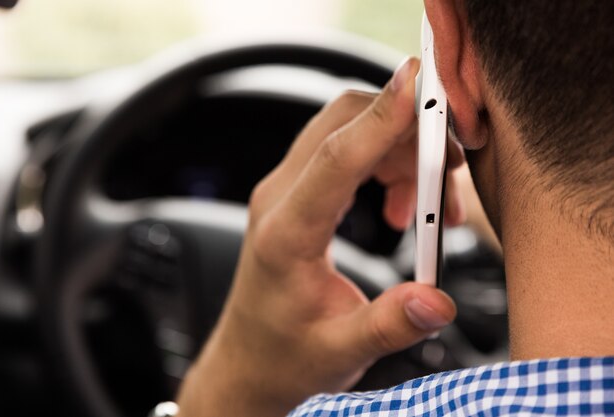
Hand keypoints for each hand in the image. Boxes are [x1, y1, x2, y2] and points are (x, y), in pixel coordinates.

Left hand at [176, 58, 462, 416]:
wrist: (251, 358)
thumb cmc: (286, 355)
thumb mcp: (341, 350)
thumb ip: (389, 324)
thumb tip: (437, 301)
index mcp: (286, 234)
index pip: (337, 157)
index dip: (382, 118)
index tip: (420, 84)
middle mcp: (280, 198)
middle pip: (343, 122)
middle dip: (406, 129)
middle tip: (452, 165)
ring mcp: (286, 191)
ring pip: (349, 131)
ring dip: (401, 153)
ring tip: (429, 209)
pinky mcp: (298, 194)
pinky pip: (346, 153)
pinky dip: (385, 166)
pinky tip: (400, 210)